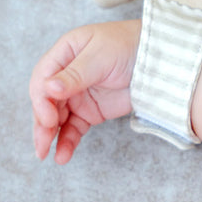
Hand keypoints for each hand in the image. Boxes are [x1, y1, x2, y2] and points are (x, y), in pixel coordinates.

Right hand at [29, 20, 140, 163]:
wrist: (160, 61)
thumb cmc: (130, 47)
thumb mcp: (101, 57)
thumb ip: (75, 74)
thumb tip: (49, 89)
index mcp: (63, 54)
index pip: (42, 80)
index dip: (41, 101)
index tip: (48, 118)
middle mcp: (65, 76)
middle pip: (46, 102)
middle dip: (42, 123)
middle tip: (42, 144)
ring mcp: (78, 95)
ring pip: (56, 118)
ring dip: (50, 136)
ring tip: (47, 154)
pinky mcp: (91, 111)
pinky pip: (73, 128)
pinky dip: (67, 141)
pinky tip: (63, 155)